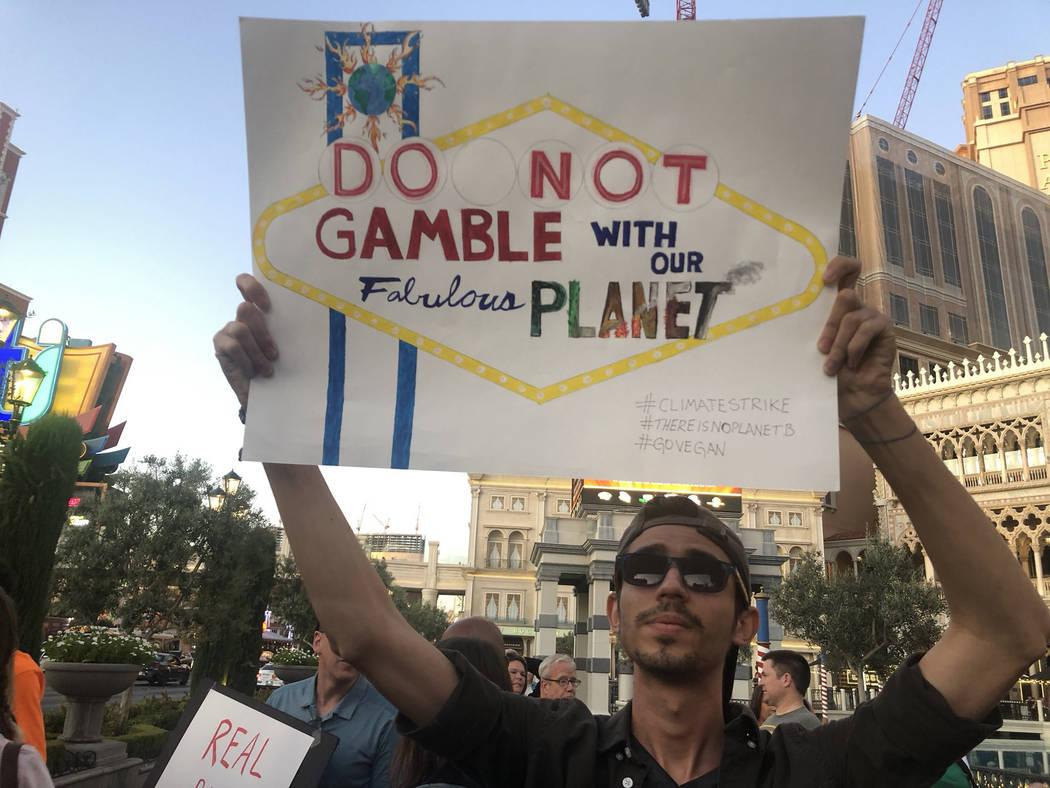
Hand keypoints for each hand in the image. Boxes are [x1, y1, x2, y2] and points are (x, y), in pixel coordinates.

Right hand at [213, 274, 277, 408]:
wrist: (266, 394)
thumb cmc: (281, 365)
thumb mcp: (286, 345)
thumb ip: (286, 329)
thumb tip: (307, 318)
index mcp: (259, 311)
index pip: (246, 284)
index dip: (253, 288)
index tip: (268, 306)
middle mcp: (242, 317)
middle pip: (246, 308)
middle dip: (262, 332)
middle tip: (275, 353)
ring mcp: (228, 329)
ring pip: (240, 329)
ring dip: (256, 351)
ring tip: (267, 368)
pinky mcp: (220, 344)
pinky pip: (233, 346)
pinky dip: (246, 360)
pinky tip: (253, 373)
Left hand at [816, 256, 896, 416]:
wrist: (852, 396)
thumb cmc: (829, 371)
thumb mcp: (816, 347)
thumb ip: (811, 328)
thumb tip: (784, 313)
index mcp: (837, 306)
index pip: (846, 270)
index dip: (839, 265)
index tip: (824, 278)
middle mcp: (856, 306)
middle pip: (845, 296)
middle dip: (829, 326)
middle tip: (820, 349)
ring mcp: (872, 316)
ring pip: (851, 318)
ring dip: (838, 345)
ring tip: (830, 366)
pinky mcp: (884, 329)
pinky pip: (866, 330)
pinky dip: (854, 349)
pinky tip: (852, 364)